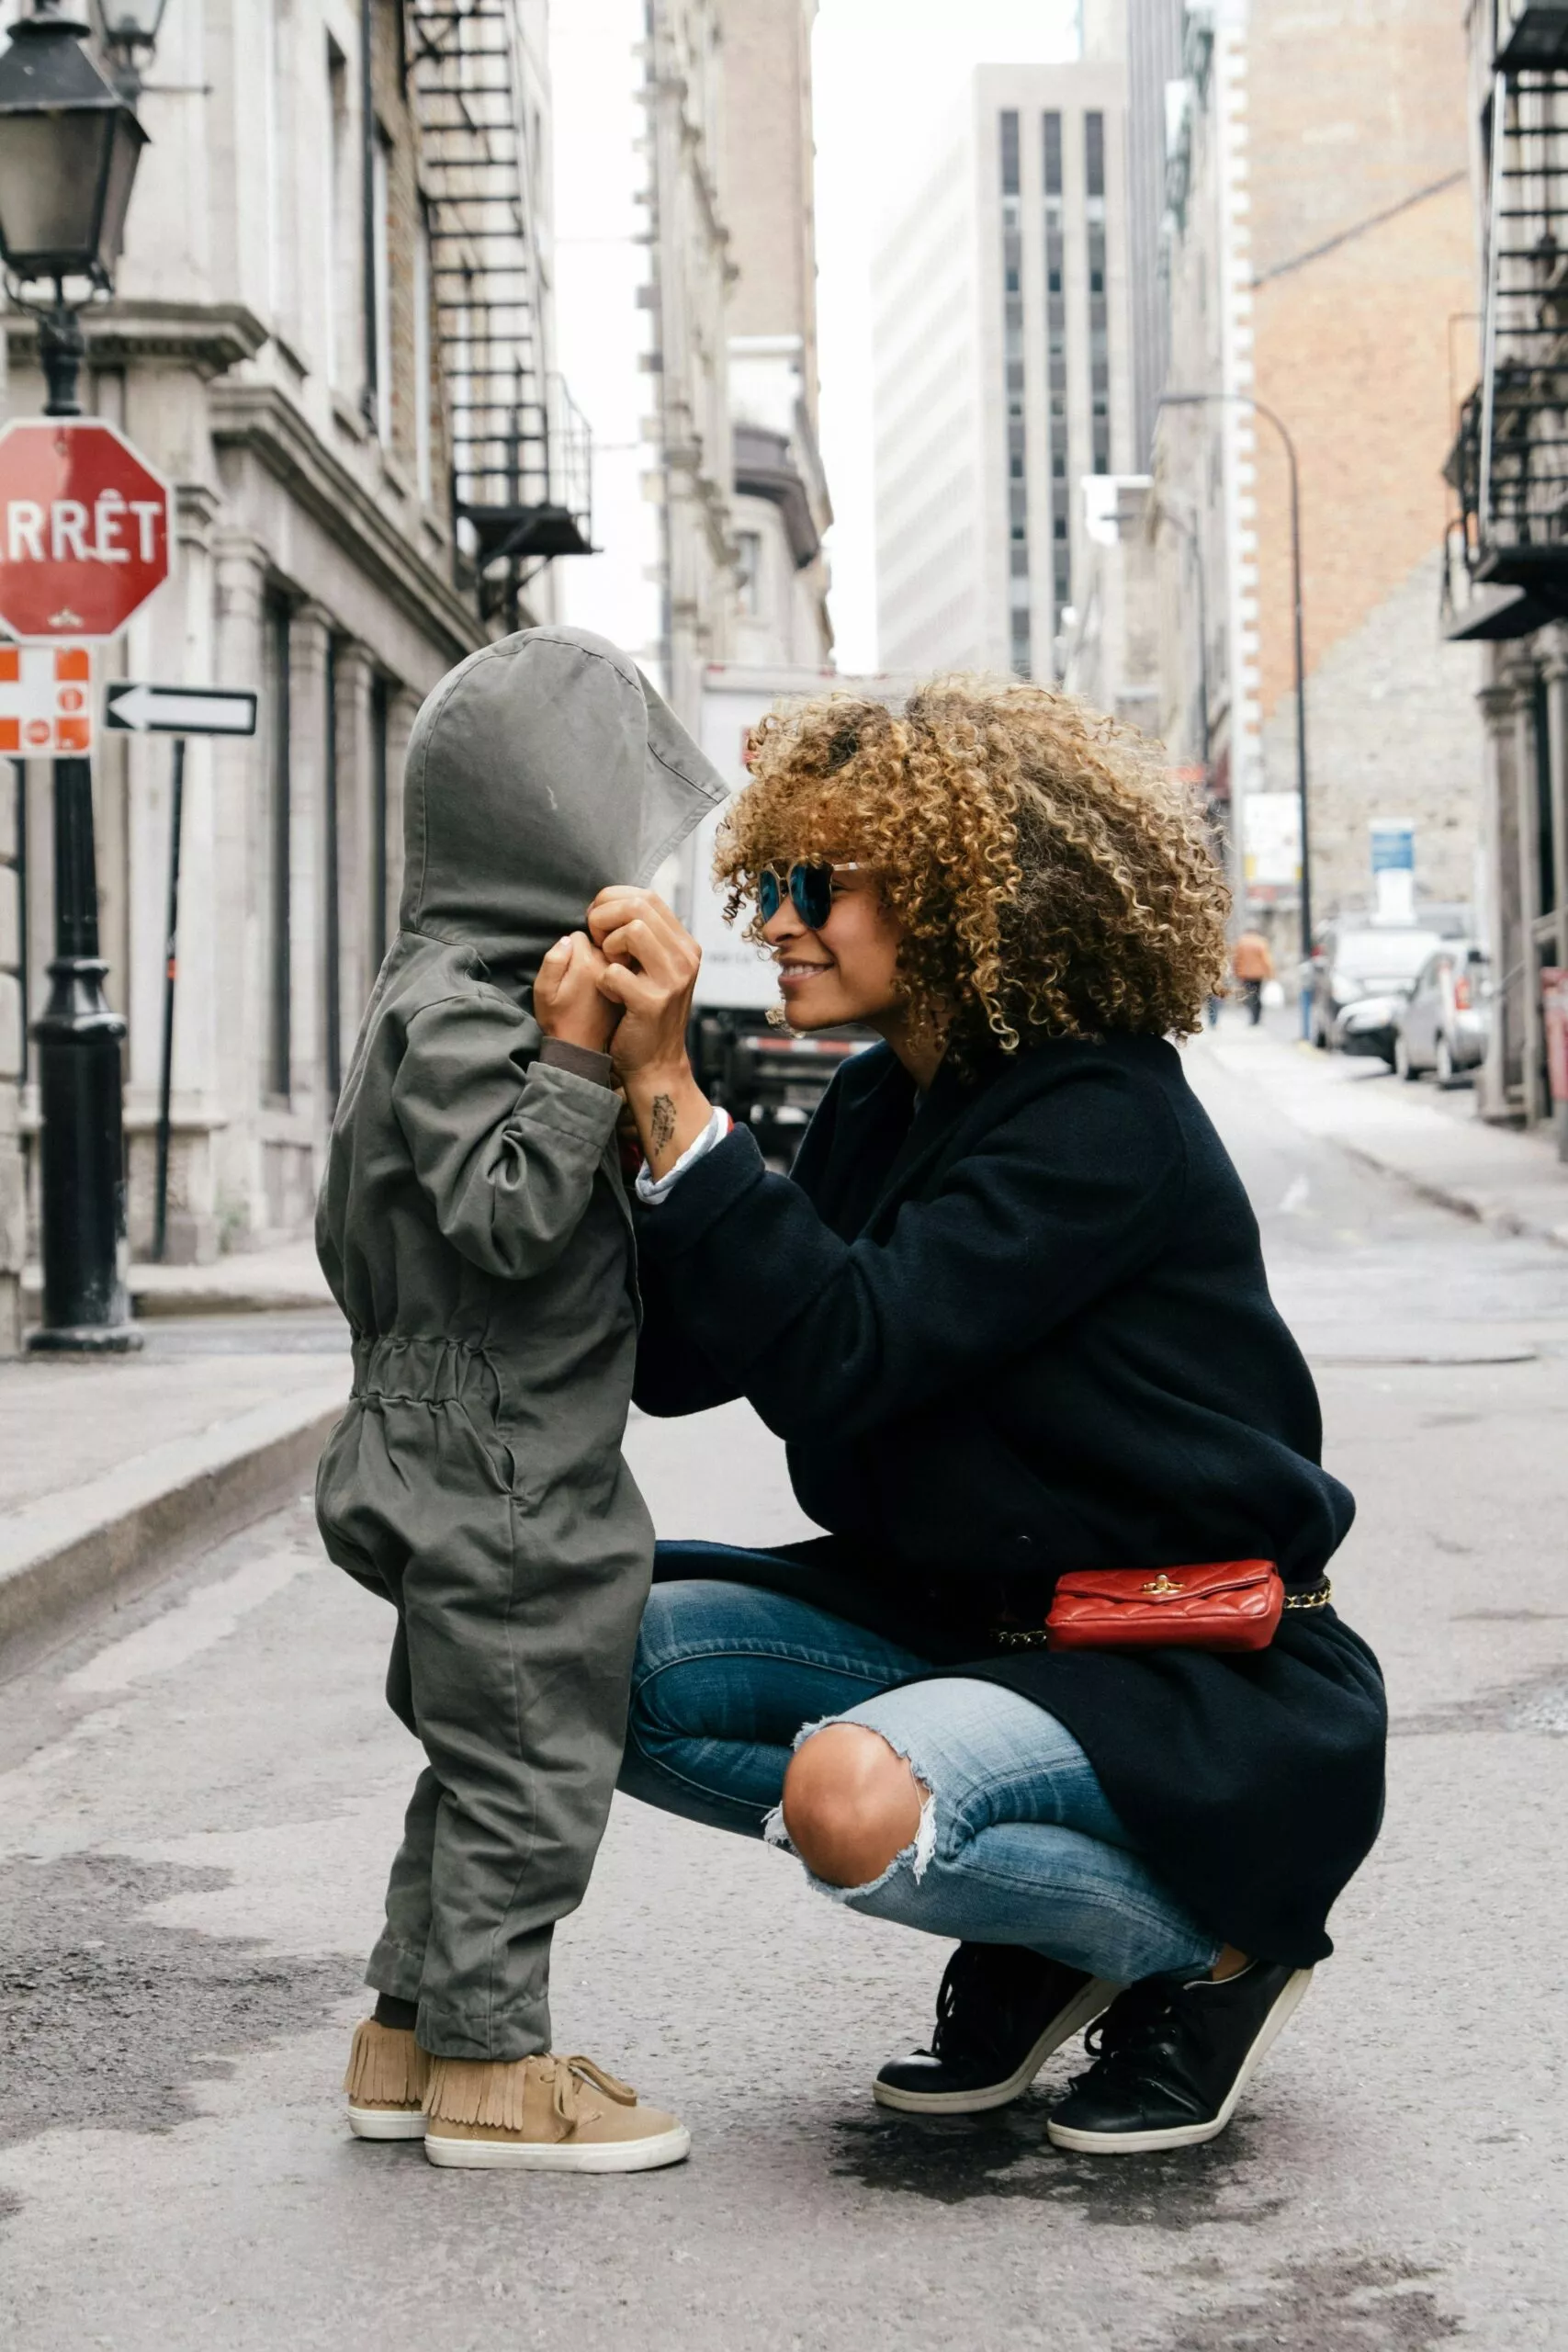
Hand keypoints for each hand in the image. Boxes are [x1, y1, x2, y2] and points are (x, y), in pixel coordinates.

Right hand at [534, 931, 618, 1055]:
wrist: (582, 1049)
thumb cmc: (558, 1019)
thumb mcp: (544, 991)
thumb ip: (553, 960)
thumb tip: (567, 939)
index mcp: (586, 961)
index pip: (578, 935)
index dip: (569, 949)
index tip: (567, 970)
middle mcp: (608, 964)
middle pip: (598, 940)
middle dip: (587, 952)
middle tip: (579, 978)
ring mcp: (623, 974)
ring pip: (611, 952)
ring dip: (601, 962)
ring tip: (591, 986)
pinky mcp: (630, 985)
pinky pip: (621, 967)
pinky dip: (614, 972)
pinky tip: (606, 990)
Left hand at [587, 887, 711, 1174]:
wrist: (655, 1064)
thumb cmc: (644, 1013)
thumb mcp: (654, 969)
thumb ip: (644, 937)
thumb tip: (616, 903)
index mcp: (685, 944)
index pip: (646, 896)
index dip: (612, 901)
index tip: (599, 925)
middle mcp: (686, 957)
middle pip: (638, 905)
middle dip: (604, 918)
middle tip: (597, 943)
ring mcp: (673, 980)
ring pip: (631, 930)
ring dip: (607, 946)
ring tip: (608, 966)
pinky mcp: (653, 1002)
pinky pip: (614, 972)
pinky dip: (603, 981)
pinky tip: (611, 994)